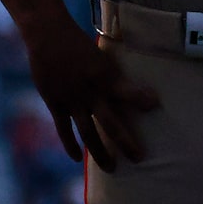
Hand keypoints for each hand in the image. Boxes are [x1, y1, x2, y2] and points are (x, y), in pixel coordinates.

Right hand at [22, 18, 159, 170]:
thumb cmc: (77, 42)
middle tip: (139, 158)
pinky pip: (64, 129)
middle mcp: (91, 92)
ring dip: (100, 153)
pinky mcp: (55, 103)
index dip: (141, 99)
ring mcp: (72, 100)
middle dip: (126, 142)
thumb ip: (110, 74)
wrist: (47, 35)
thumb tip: (124, 87)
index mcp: (105, 76)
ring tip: (111, 168)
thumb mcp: (100, 55)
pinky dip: (70, 144)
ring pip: (88, 133)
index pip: (128, 91)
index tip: (155, 105)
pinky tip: (78, 159)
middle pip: (111, 123)